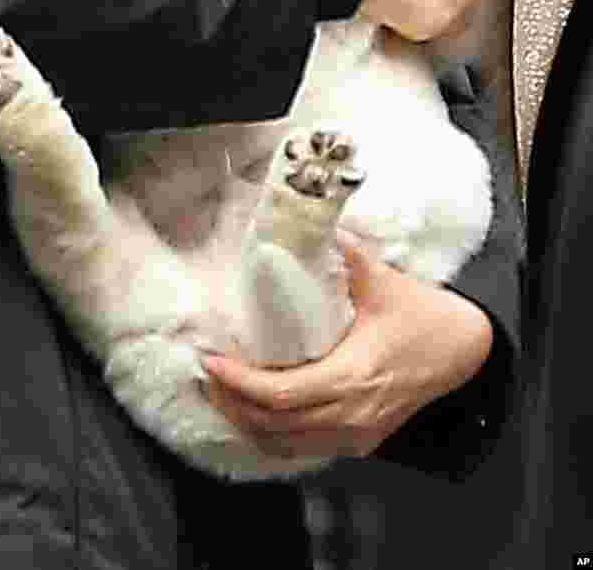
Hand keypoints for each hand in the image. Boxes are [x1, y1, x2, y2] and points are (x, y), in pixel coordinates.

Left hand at [199, 235, 492, 461]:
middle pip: (274, 425)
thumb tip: (313, 224)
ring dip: (247, 422)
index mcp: (352, 377)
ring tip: (219, 390)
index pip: (280, 394)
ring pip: (286, 444)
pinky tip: (254, 411)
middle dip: (231, 402)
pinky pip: (305, 447)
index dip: (238, 381)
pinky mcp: (361, 440)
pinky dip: (272, 433)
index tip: (210, 358)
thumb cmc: (425, 317)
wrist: (466, 353)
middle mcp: (350, 415)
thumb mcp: (385, 282)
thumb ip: (347, 255)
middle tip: (204, 372)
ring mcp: (356, 434)